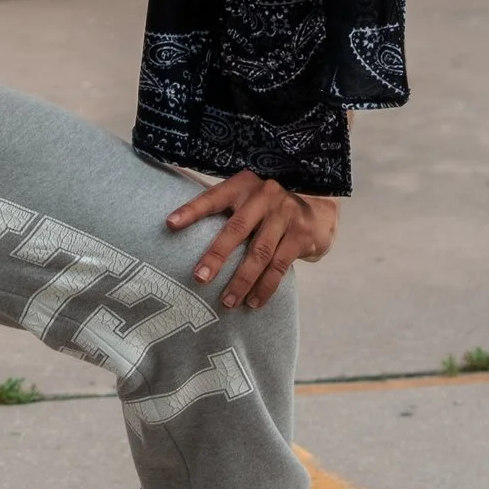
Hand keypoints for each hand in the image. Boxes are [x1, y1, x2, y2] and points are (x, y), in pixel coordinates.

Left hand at [166, 172, 339, 311]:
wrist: (320, 206)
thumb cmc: (269, 206)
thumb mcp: (248, 197)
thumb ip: (223, 209)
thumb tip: (176, 225)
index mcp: (243, 185)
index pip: (213, 197)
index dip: (191, 210)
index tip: (169, 224)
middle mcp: (264, 196)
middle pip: (236, 229)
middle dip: (217, 255)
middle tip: (200, 278)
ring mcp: (285, 215)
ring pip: (259, 253)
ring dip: (242, 281)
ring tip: (227, 302)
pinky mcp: (301, 235)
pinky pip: (280, 266)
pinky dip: (265, 287)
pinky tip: (253, 302)